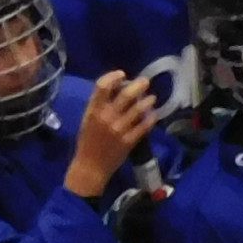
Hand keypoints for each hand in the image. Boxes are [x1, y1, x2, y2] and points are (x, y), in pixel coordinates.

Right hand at [65, 71, 156, 200]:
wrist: (90, 167)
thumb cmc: (88, 141)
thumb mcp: (88, 119)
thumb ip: (99, 105)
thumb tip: (117, 88)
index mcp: (93, 110)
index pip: (102, 86)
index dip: (114, 76)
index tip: (122, 75)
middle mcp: (106, 117)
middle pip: (126, 94)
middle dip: (138, 85)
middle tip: (145, 82)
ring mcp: (119, 129)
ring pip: (139, 109)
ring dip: (148, 101)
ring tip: (152, 98)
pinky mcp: (129, 141)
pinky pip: (144, 125)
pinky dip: (151, 118)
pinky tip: (154, 114)